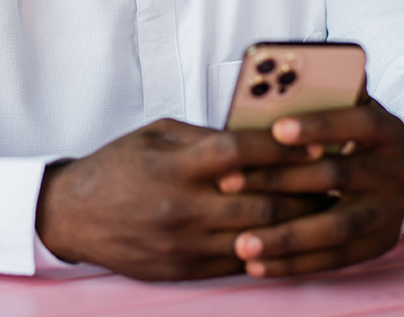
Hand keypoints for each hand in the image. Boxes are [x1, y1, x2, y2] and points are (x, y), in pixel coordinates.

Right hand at [36, 118, 324, 279]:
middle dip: (301, 192)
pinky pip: (237, 264)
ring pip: (255, 237)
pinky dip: (265, 250)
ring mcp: (184, 242)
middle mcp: (182, 205)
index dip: (282, 150)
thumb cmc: (116, 165)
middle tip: (328, 182)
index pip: (241, 153)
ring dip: (292, 225)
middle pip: (260, 202)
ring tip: (315, 211)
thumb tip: (250, 138)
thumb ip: (202, 137)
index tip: (311, 144)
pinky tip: (282, 239)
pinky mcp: (183, 269)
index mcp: (175, 164)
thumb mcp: (154, 133)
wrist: (74, 214)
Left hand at [218, 98, 403, 276]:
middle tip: (227, 183)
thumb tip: (274, 71)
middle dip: (277, 180)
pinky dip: (292, 263)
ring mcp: (387, 212)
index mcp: (385, 129)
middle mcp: (394, 171)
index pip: (354, 123)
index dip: (318, 125)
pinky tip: (255, 264)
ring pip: (332, 228)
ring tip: (241, 240)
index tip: (276, 129)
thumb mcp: (342, 106)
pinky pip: (331, 260)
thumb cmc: (345, 130)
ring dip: (284, 236)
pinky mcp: (375, 246)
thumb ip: (315, 94)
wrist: (391, 174)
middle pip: (333, 176)